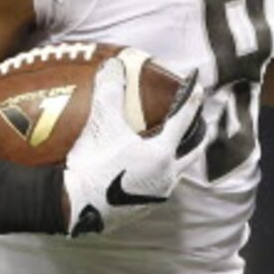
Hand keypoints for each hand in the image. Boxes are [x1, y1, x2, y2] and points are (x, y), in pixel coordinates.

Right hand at [60, 60, 211, 236]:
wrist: (75, 208)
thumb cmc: (92, 165)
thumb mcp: (101, 124)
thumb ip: (110, 92)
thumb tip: (113, 65)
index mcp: (162, 154)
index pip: (183, 120)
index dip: (191, 100)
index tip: (198, 88)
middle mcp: (167, 176)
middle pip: (193, 152)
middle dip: (197, 135)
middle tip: (198, 123)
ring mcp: (157, 195)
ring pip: (177, 172)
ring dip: (178, 157)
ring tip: (173, 146)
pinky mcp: (143, 208)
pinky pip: (158, 186)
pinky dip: (158, 172)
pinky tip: (146, 169)